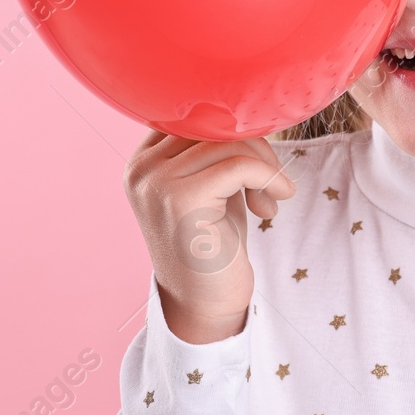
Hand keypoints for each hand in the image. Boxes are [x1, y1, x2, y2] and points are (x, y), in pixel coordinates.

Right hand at [123, 130, 296, 343]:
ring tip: (271, 198)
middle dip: (255, 147)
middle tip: (271, 183)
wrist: (205, 304)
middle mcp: (142, 168)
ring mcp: (156, 183)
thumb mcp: (210, 184)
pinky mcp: (181, 200)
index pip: (195, 114)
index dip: (235, 130)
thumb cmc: (214, 243)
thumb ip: (215, 148)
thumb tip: (252, 110)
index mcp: (143, 160)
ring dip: (265, 166)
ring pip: (230, 141)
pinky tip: (273, 205)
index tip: (257, 161)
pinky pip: (240, 165)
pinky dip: (268, 178)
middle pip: (213, 123)